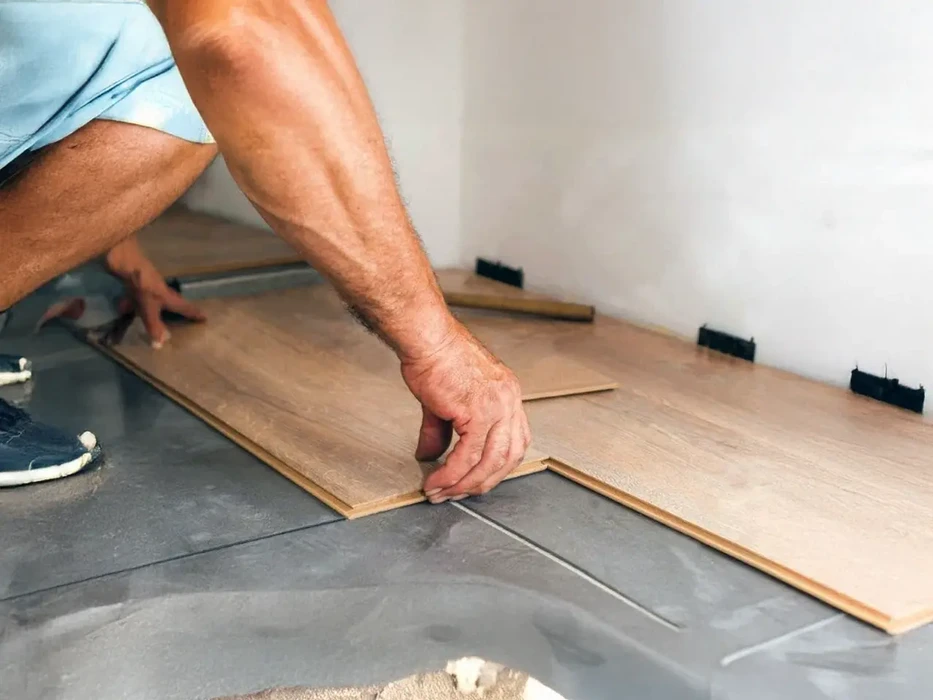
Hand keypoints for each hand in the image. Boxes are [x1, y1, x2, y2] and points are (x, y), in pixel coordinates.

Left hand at [104, 236, 204, 347]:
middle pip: (172, 301)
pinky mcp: (137, 280)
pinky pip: (138, 294)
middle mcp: (162, 290)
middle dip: (175, 308)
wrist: (127, 264)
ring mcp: (149, 283)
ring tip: (144, 314)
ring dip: (150, 305)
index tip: (204, 317)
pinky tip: (123, 306)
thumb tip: (160, 345)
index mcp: (169, 298)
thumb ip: (154, 326)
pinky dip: (133, 301)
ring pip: (153, 297)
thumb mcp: (148, 310)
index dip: (194, 313)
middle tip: (180, 314)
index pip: (185, 307)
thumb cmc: (143, 288)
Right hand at [401, 323, 531, 502]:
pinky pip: (468, 456)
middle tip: (458, 494)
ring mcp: (498, 407)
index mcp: (508, 395)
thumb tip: (430, 456)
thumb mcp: (443, 400)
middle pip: (507, 458)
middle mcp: (509, 401)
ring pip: (490, 462)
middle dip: (482, 482)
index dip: (497, 467)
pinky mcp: (478, 412)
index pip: (515, 442)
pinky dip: (452, 475)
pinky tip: (437, 482)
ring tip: (442, 493)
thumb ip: (442, 431)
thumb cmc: (435, 356)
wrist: (427, 337)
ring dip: (465, 484)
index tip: (476, 480)